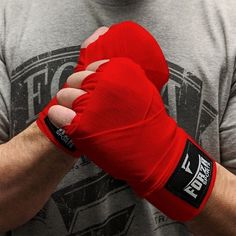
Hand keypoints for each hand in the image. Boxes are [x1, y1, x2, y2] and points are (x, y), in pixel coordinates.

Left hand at [46, 57, 215, 221]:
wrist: (153, 149)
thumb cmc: (149, 121)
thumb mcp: (142, 87)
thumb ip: (121, 77)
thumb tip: (102, 73)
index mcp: (117, 70)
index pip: (89, 68)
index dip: (89, 80)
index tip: (92, 90)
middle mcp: (102, 83)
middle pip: (74, 80)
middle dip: (77, 90)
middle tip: (84, 103)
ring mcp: (90, 104)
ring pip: (64, 95)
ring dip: (68, 104)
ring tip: (78, 114)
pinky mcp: (81, 125)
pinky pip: (57, 113)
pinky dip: (59, 116)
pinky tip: (67, 121)